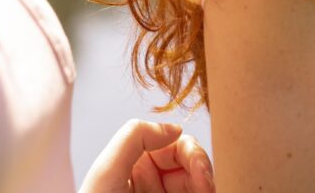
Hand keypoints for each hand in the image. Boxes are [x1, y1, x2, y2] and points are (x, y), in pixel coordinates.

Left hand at [78, 119, 214, 192]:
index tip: (200, 172)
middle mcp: (150, 180)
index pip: (174, 144)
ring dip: (207, 185)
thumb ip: (135, 137)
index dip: (192, 152)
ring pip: (198, 183)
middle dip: (203, 170)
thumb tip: (175, 128)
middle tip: (207, 188)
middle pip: (190, 162)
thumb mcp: (106, 173)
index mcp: (133, 163)